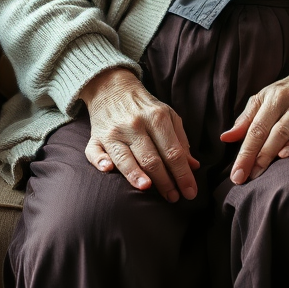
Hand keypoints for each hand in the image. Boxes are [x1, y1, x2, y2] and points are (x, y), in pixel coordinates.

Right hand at [80, 67, 199, 201]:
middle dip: (164, 181)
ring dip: (136, 174)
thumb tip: (193, 167)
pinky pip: (95, 152)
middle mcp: (136, 124)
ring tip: (147, 189)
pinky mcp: (96, 137)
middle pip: (152, 158)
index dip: (183, 174)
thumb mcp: (168, 117)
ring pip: (125, 157)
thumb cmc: (146, 108)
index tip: (190, 192)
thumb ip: (180, 141)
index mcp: (158, 118)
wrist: (113, 89)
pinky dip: (100, 160)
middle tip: (174, 198)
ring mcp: (115, 131)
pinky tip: (108, 169)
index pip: (173, 151)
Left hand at [220, 45, 288, 184]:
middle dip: (264, 156)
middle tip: (251, 177)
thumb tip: (225, 138)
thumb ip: (245, 120)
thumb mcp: (263, 98)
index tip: (237, 174)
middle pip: (278, 132)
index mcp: (275, 98)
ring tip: (276, 163)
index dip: (246, 152)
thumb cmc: (285, 92)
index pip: (257, 128)